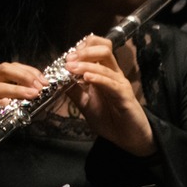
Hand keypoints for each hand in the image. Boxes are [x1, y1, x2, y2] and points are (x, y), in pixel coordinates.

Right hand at [0, 62, 47, 152]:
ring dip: (16, 90)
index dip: (28, 71)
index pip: (9, 68)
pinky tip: (7, 105)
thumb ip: (9, 100)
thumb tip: (34, 100)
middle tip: (41, 87)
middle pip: (3, 71)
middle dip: (25, 76)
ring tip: (32, 95)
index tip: (44, 80)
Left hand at [64, 37, 155, 157]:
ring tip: (71, 68)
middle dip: (84, 50)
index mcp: (104, 73)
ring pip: (105, 65)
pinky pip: (112, 83)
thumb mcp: (85, 104)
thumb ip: (74, 91)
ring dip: (86, 65)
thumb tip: (58, 78)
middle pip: (104, 48)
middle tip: (69, 59)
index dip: (81, 48)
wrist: (128, 139)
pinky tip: (86, 79)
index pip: (96, 48)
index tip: (67, 57)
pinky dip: (98, 78)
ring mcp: (120, 84)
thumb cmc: (110, 121)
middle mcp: (113, 74)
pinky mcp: (125, 96)